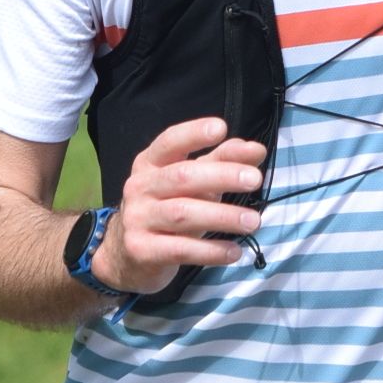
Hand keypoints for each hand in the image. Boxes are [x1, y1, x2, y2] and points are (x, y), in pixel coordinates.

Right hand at [96, 116, 268, 295]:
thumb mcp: (190, 182)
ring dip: (222, 216)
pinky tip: (234, 251)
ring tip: (253, 221)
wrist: (125, 254)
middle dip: (221, 176)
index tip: (221, 128)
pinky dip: (211, 250)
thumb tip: (256, 150)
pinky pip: (180, 249)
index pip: (170, 142)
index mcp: (150, 163)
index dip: (193, 133)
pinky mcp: (142, 250)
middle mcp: (140, 187)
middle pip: (182, 176)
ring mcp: (138, 219)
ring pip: (182, 213)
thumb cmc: (166, 208)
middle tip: (255, 179)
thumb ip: (221, 162)